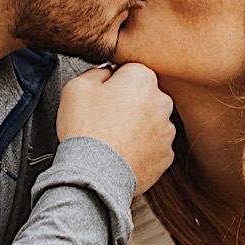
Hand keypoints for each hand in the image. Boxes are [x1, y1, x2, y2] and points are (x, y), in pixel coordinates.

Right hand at [57, 64, 174, 192]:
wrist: (96, 174)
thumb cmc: (86, 130)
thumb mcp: (76, 86)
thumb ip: (97, 72)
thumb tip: (107, 73)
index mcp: (142, 79)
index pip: (129, 70)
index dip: (112, 82)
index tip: (102, 95)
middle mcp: (162, 102)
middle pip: (143, 96)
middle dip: (128, 103)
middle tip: (104, 118)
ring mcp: (167, 130)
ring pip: (150, 121)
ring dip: (136, 126)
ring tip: (112, 137)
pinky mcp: (166, 154)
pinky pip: (153, 145)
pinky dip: (141, 148)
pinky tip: (122, 151)